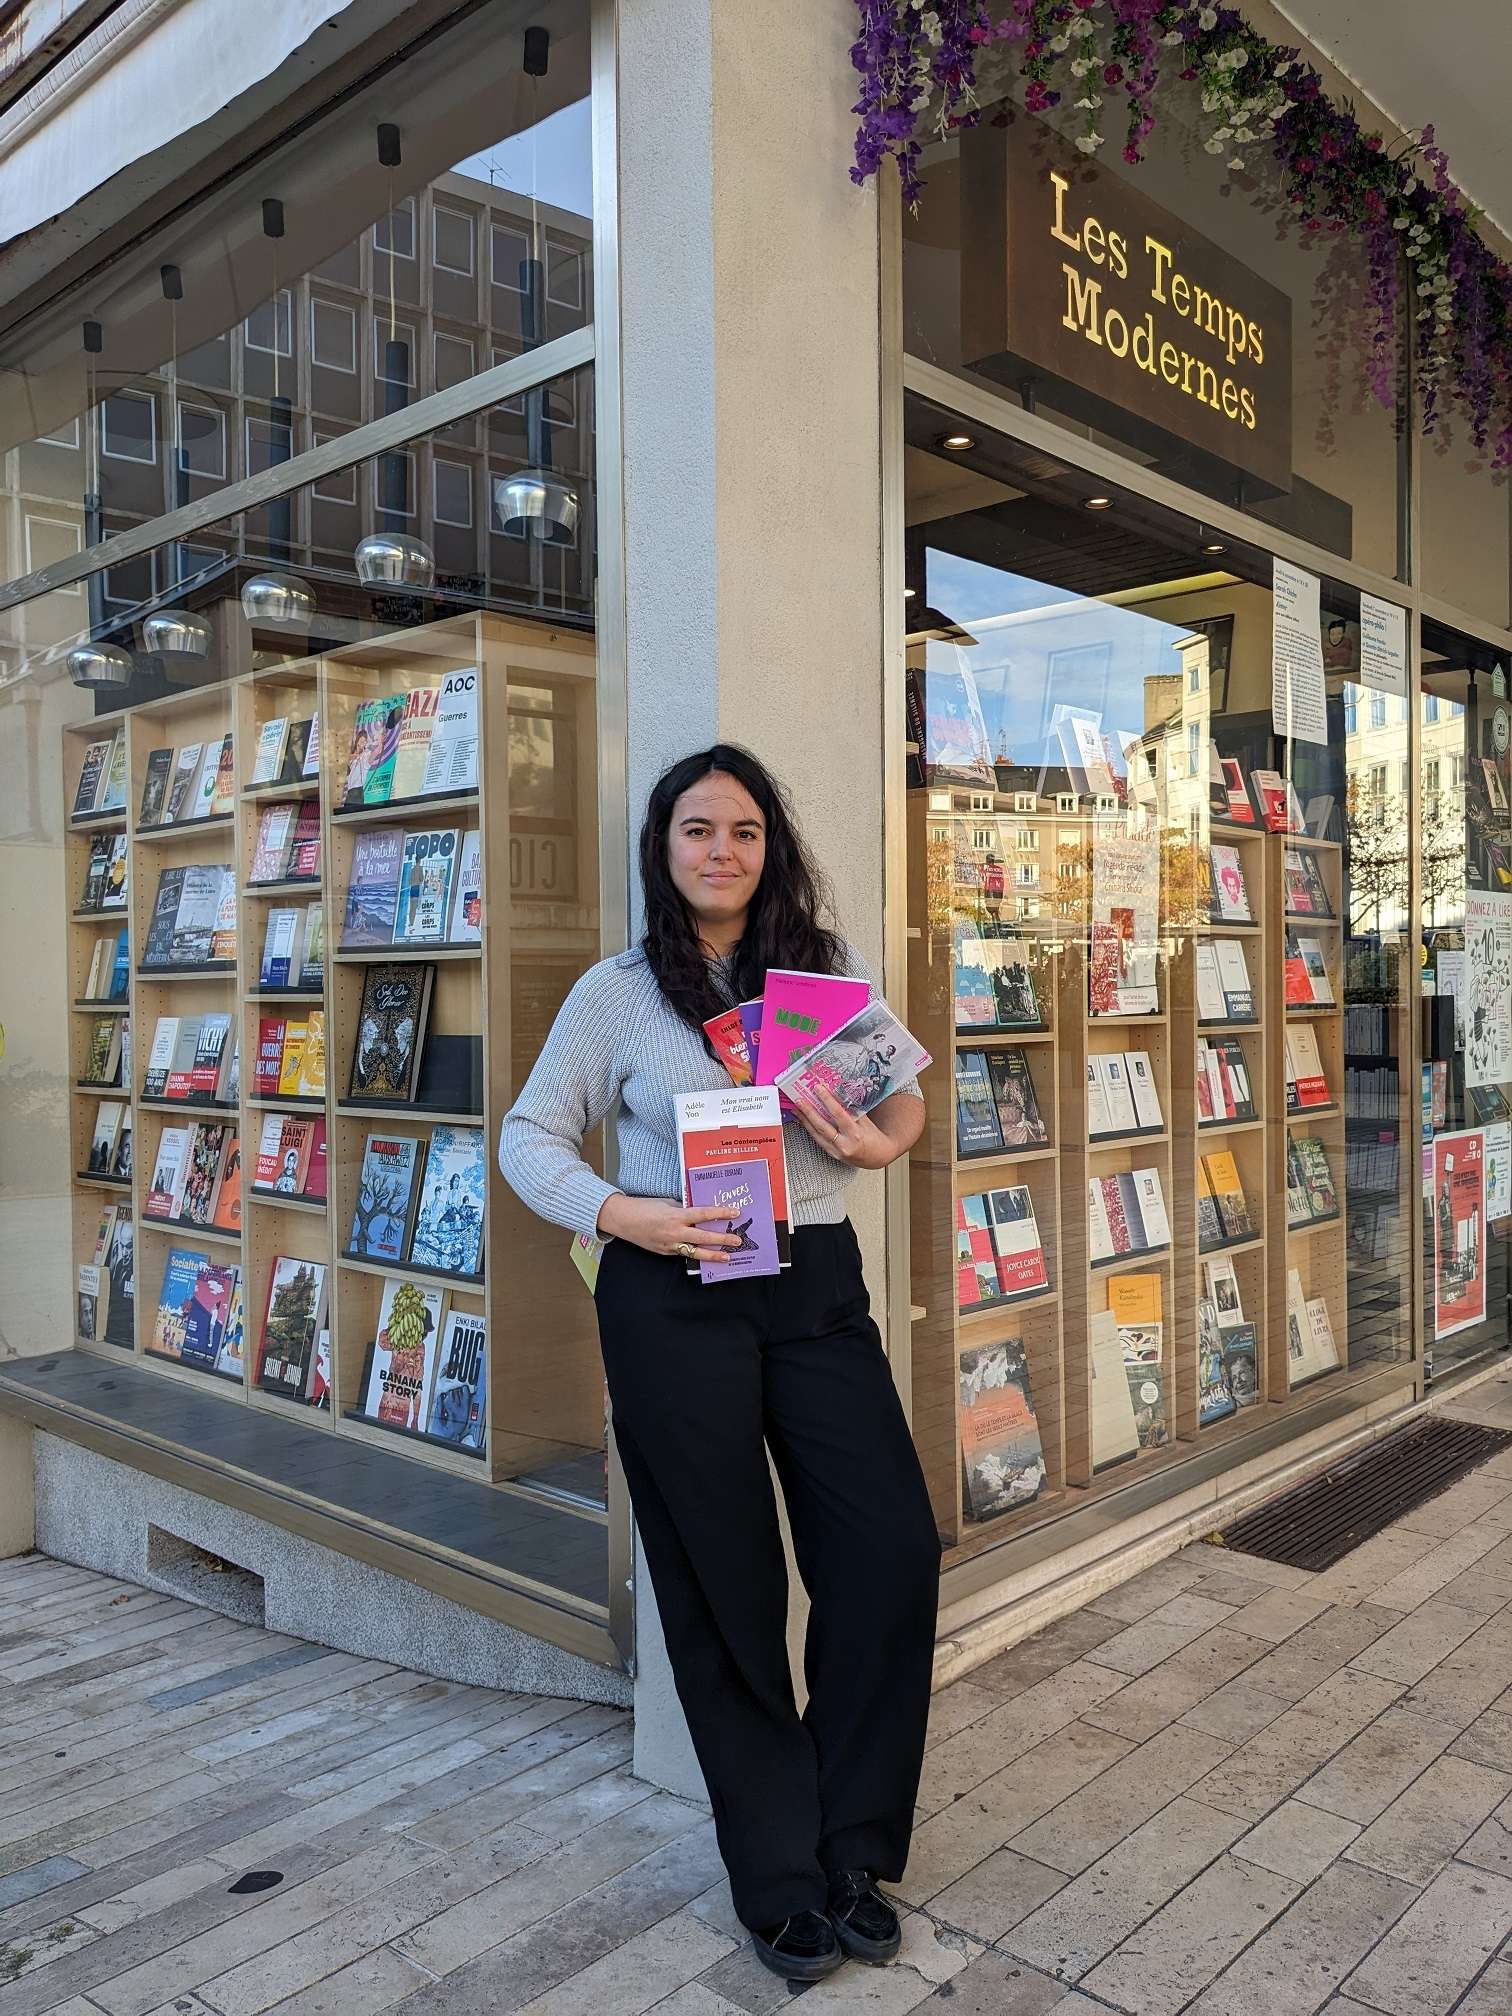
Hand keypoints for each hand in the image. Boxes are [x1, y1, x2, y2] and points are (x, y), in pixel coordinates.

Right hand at [596, 1194, 743, 1261]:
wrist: (624, 1220)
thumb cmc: (644, 1207)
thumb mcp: (667, 1203)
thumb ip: (684, 1209)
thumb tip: (699, 1214)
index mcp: (676, 1215)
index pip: (703, 1214)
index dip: (721, 1213)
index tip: (735, 1212)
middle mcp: (675, 1232)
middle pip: (704, 1237)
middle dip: (723, 1239)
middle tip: (738, 1240)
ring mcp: (670, 1245)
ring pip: (696, 1252)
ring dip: (713, 1255)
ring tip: (727, 1256)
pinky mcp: (666, 1252)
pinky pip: (684, 1253)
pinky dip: (696, 1254)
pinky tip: (707, 1255)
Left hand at [789, 1083, 892, 1168]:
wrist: (879, 1157)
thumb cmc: (874, 1137)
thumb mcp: (866, 1121)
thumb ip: (851, 1109)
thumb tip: (837, 1093)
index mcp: (855, 1133)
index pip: (838, 1114)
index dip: (827, 1100)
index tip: (818, 1088)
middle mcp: (844, 1144)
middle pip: (822, 1126)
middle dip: (809, 1111)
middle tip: (799, 1099)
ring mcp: (837, 1151)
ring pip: (816, 1134)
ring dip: (805, 1120)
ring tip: (796, 1108)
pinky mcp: (832, 1155)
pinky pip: (818, 1140)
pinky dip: (810, 1129)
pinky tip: (804, 1121)